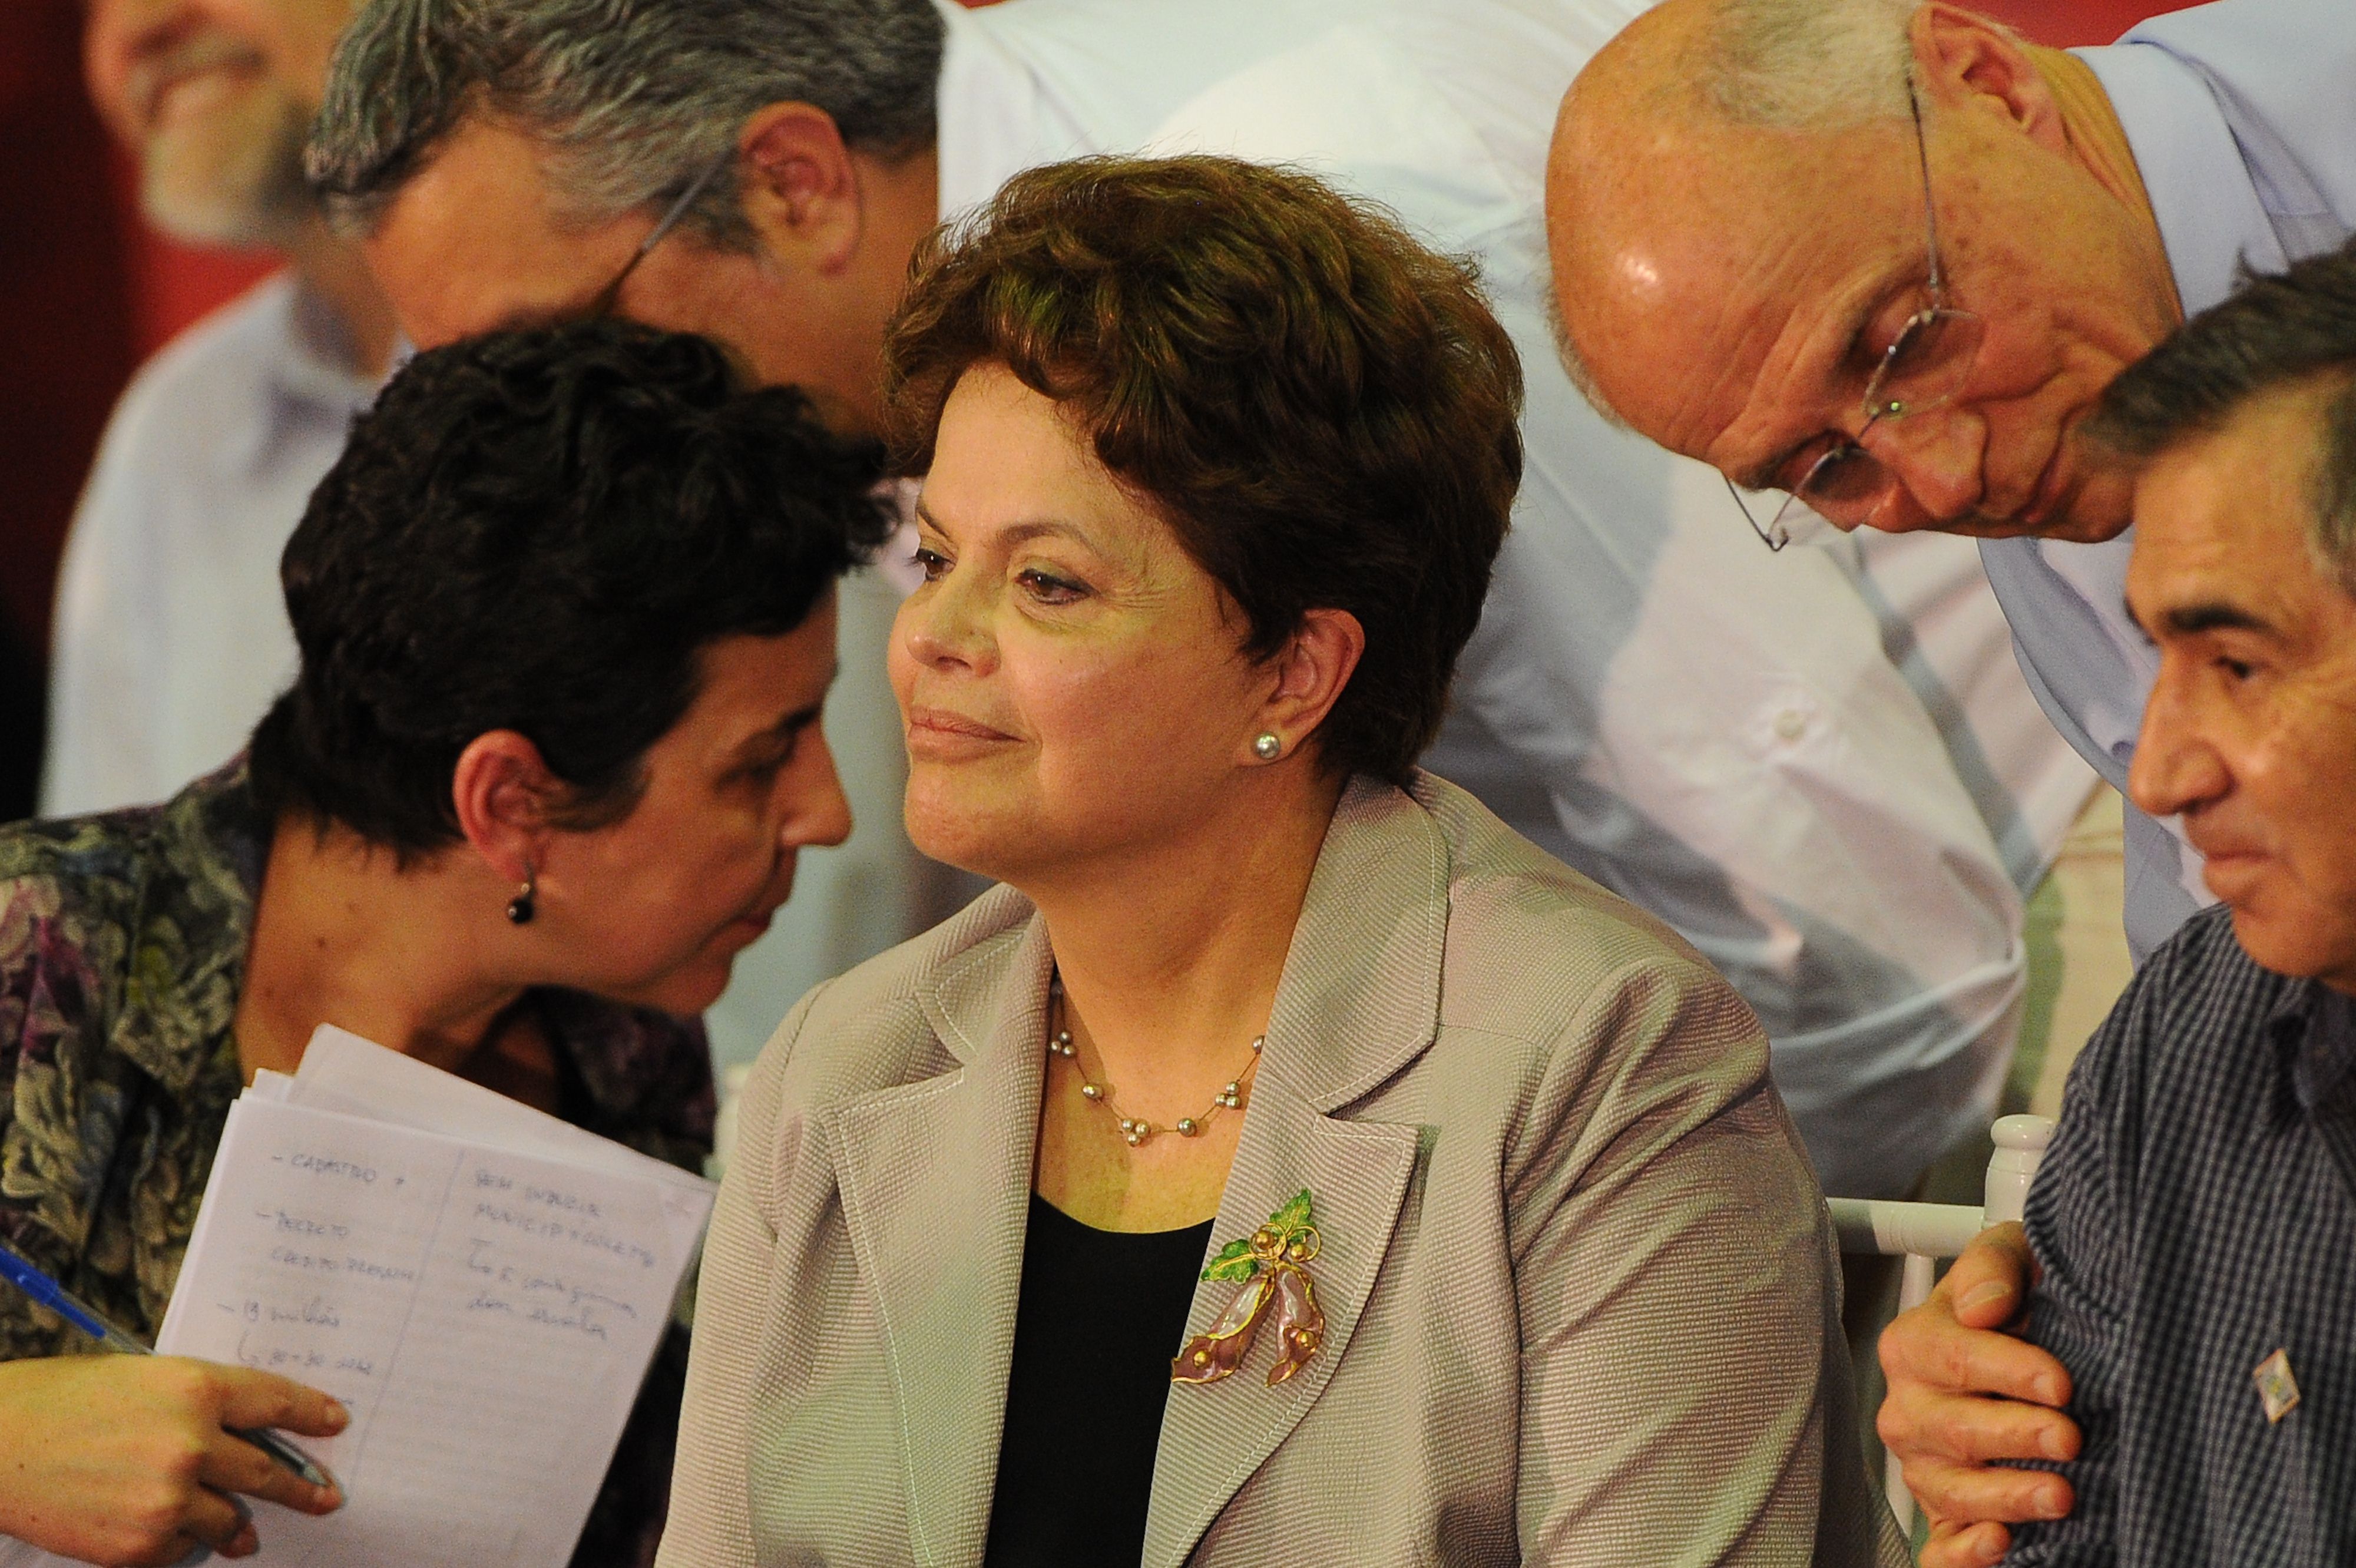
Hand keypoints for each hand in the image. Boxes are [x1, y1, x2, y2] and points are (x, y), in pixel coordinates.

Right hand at [0, 1354, 344, 1565]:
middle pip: (267, 1471)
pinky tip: (165, 1533)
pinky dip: (179, 1543)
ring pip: (230, 1519)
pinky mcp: (139, 1544)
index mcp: (197, 1388)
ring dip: (239, 1527)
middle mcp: (192, 1443)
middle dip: (301, 1488)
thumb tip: (246, 1432)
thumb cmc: (65, 1400)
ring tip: (244, 1534)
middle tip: (326, 1497)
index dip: (313, 1415)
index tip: (337, 1424)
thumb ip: (200, 1404)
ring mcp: (168, 1499)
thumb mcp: (146, 1378)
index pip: (278, 1403)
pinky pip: (181, 1548)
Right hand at [1877, 1222, 2079, 1566]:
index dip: (2007, 1370)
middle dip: (2014, 1436)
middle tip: (2070, 1439)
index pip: (1952, 1357)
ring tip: (2061, 1496)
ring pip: (1951, 1489)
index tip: (2060, 1383)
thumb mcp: (2012, 1259)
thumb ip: (1994, 1265)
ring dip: (2005, 1498)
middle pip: (1952, 1428)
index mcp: (1913, 1346)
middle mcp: (1909, 1410)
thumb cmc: (2016, 1307)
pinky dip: (1962, 1552)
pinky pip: (1938, 1544)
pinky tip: (1999, 1546)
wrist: (2023, 1358)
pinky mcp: (1942, 1515)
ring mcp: (1922, 1467)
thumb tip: (1985, 1304)